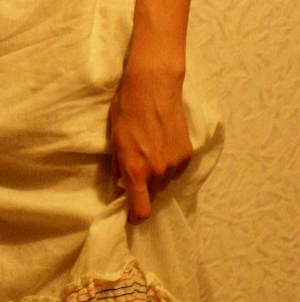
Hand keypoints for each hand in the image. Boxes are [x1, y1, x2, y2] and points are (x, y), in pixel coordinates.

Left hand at [109, 61, 192, 221]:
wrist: (153, 85)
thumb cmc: (127, 107)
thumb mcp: (114, 137)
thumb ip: (119, 165)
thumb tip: (121, 184)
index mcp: (136, 169)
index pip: (141, 209)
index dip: (135, 216)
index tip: (131, 215)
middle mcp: (157, 171)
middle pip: (153, 194)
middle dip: (144, 187)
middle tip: (138, 168)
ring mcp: (175, 163)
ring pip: (165, 181)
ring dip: (158, 174)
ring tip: (151, 151)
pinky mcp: (186, 154)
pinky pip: (176, 169)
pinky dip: (169, 164)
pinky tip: (163, 145)